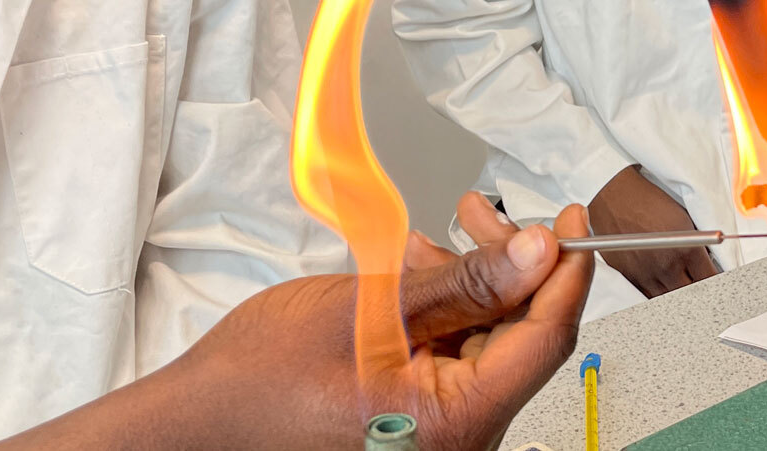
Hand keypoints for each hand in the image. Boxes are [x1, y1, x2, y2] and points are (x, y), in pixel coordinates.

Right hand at [0, 194, 593, 449]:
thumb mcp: (367, 310)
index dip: (565, 270)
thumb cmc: (256, 385)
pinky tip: (413, 274)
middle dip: (505, 267)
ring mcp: (441, 431)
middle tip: (480, 213)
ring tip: (429, 240)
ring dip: (469, 283)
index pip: (545, 336)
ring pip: (487, 341)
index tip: (571, 220)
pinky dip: (444, 311)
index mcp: (457, 421)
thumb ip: (463, 282)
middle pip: (519, 336)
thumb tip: (539, 252)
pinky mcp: (420, 420)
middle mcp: (461, 437)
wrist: (195, 423)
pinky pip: (455, 356)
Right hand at [587, 165, 718, 296]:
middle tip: (703, 287)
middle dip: (700, 292)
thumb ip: (700, 243)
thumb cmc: (649, 201)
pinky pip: (649, 296)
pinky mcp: (630, 277)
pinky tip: (664, 286)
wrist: (614, 196)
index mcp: (687, 249)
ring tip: (683, 286)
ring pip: (670, 299)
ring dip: (678, 294)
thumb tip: (711, 261)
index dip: (718, 283)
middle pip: (692, 294)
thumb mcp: (684, 218)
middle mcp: (667, 266)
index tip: (720, 283)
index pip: (710, 280)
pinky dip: (658, 294)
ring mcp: (647, 275)